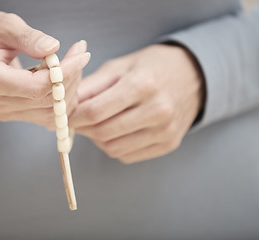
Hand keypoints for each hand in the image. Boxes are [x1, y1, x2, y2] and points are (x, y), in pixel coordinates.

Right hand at [0, 11, 89, 126]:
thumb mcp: (3, 25)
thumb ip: (28, 37)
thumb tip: (53, 48)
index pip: (37, 87)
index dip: (65, 73)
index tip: (82, 54)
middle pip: (46, 101)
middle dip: (71, 78)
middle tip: (80, 54)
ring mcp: (3, 112)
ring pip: (51, 111)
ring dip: (69, 88)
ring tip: (71, 63)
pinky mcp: (13, 115)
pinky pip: (47, 115)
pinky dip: (61, 98)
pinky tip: (63, 79)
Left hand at [69, 44, 204, 163]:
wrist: (192, 76)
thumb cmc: (151, 67)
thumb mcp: (120, 66)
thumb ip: (91, 86)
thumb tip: (65, 106)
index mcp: (143, 84)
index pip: (95, 111)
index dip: (74, 117)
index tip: (66, 115)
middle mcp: (157, 110)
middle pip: (103, 132)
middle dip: (83, 129)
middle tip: (78, 121)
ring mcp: (165, 131)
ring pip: (113, 149)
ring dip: (97, 139)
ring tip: (98, 124)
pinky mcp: (168, 144)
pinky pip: (127, 156)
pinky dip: (114, 146)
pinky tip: (116, 131)